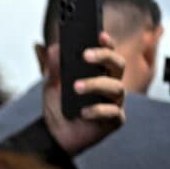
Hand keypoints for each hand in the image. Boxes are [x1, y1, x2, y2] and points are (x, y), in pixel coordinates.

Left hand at [42, 31, 125, 155]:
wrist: (54, 134)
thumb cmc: (59, 106)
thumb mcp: (52, 85)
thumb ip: (54, 67)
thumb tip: (54, 48)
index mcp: (99, 72)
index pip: (108, 53)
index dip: (107, 43)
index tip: (99, 35)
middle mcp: (110, 84)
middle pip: (118, 65)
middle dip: (104, 57)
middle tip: (85, 56)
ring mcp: (114, 102)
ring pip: (116, 87)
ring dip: (96, 84)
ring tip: (76, 87)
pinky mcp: (114, 120)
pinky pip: (112, 112)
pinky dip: (98, 110)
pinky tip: (83, 112)